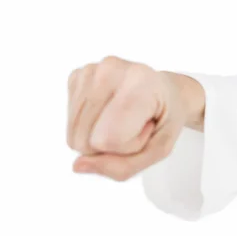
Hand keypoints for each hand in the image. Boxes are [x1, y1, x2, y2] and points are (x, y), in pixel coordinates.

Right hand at [66, 56, 185, 180]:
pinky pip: (72, 124)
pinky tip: (110, 110)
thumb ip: (124, 166)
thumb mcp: (160, 149)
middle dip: (111, 145)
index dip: (127, 148)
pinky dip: (90, 126)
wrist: (165, 89)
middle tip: (135, 124)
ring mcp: (90, 70)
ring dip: (99, 137)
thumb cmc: (165, 117)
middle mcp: (110, 69)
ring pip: (74, 136)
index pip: (108, 140)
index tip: (146, 127)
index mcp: (139, 82)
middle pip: (85, 141)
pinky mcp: (77, 76)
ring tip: (124, 118)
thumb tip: (78, 165)